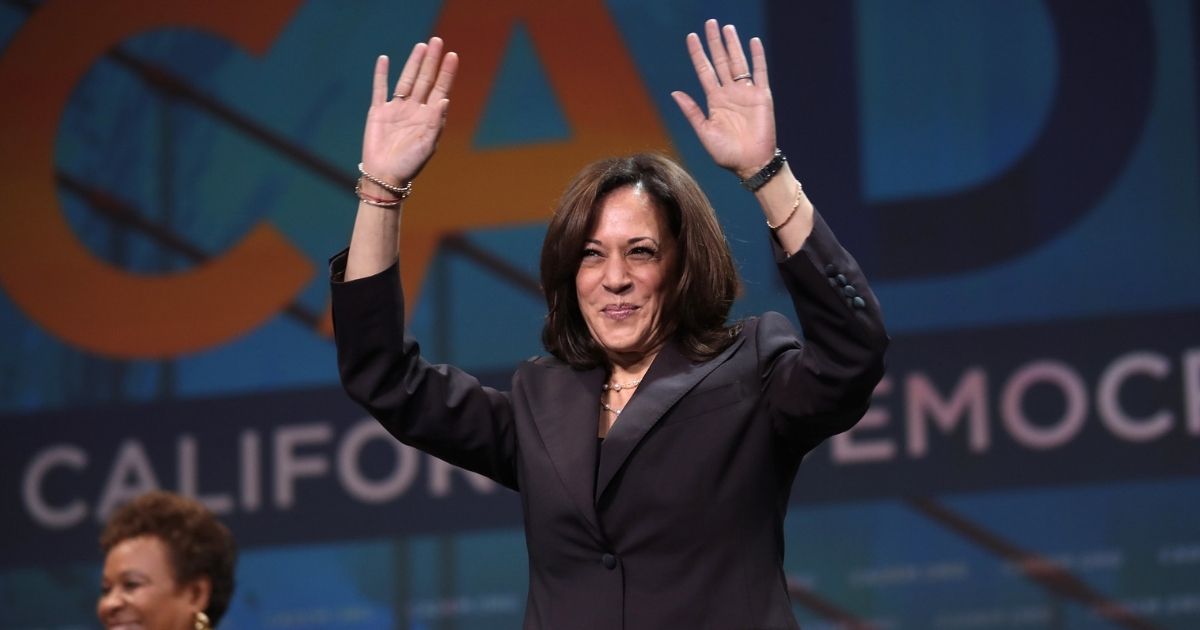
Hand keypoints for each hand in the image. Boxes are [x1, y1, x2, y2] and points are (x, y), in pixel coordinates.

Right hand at [361, 37, 457, 186]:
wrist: (385, 176)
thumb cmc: (409, 164)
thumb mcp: (427, 145)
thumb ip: (436, 122)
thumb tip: (445, 100)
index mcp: (428, 117)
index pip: (440, 89)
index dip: (446, 73)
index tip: (452, 55)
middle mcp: (414, 110)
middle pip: (425, 79)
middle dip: (431, 61)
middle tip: (437, 40)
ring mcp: (396, 109)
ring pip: (406, 80)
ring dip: (413, 63)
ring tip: (420, 46)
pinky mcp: (378, 112)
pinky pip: (380, 89)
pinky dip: (381, 74)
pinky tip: (384, 60)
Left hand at [671, 21, 775, 178]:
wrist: (751, 163)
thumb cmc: (727, 153)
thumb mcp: (704, 132)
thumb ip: (692, 111)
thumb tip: (675, 92)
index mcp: (714, 101)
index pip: (705, 70)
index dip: (698, 54)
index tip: (691, 37)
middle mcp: (729, 93)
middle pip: (721, 61)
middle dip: (715, 43)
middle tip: (710, 23)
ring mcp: (746, 93)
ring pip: (738, 62)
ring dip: (733, 45)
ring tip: (727, 28)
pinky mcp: (762, 96)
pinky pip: (759, 72)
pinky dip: (757, 57)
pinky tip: (752, 42)